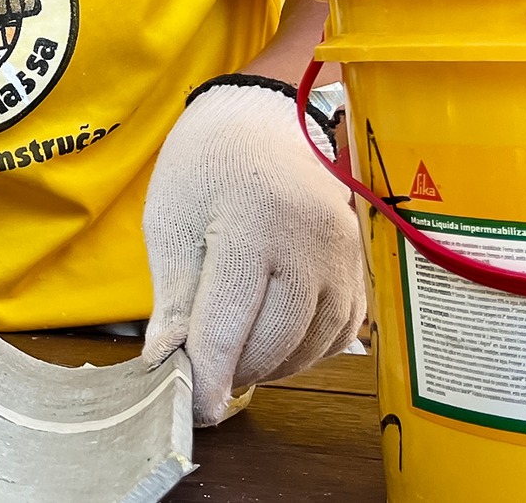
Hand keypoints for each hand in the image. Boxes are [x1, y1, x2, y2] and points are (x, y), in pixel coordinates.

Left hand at [142, 79, 363, 424]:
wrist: (265, 115)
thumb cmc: (207, 161)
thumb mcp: (171, 219)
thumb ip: (174, 295)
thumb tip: (166, 361)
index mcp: (251, 226)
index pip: (229, 323)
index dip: (208, 375)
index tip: (192, 410)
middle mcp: (308, 244)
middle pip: (273, 342)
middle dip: (233, 372)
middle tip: (201, 381)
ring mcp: (342, 256)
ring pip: (309, 345)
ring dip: (268, 365)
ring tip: (232, 358)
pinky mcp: (359, 266)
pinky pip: (339, 333)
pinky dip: (304, 351)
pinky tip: (272, 343)